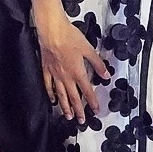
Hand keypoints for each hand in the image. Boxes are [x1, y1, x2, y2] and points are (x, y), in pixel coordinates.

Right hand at [35, 8, 110, 122]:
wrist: (52, 31)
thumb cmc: (69, 37)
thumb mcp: (88, 49)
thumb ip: (97, 63)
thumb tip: (106, 74)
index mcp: (78, 72)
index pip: (87, 91)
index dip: (92, 102)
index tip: (96, 110)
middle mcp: (66, 76)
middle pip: (74, 97)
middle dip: (78, 110)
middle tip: (81, 120)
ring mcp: (55, 74)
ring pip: (61, 95)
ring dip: (65, 107)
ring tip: (68, 116)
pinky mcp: (46, 70)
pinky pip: (48, 85)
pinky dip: (51, 94)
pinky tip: (53, 100)